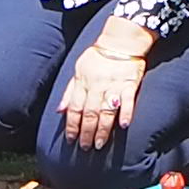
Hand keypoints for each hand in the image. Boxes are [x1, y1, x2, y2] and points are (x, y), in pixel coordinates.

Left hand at [59, 22, 151, 149]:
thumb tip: (59, 110)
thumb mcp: (78, 70)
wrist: (120, 41)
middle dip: (86, 132)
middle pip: (90, 112)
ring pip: (106, 110)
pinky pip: (128, 100)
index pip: (75, 107)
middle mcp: (97, 85)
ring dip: (102, 128)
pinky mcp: (130, 83)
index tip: (71, 139)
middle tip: (86, 147)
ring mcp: (114, 85)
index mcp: (83, 82)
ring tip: (99, 143)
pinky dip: (126, 113)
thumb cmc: (97, 57)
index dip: (72, 125)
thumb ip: (69, 91)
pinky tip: (124, 125)